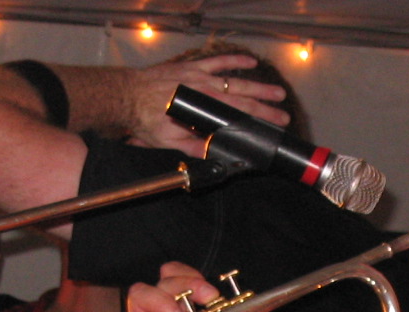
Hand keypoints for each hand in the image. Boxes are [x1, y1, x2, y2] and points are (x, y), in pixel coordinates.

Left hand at [126, 54, 289, 155]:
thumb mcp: (168, 141)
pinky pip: (216, 62)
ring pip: (235, 80)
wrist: (125, 96)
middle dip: (266, 106)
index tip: (275, 125)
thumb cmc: (144, 119)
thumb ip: (192, 147)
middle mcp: (204, 90)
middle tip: (283, 114)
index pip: (238, 114)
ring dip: (257, 85)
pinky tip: (249, 62)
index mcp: (202, 109)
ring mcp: (199, 76)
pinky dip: (233, 61)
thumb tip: (213, 155)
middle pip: (243, 97)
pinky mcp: (190, 68)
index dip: (259, 119)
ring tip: (276, 91)